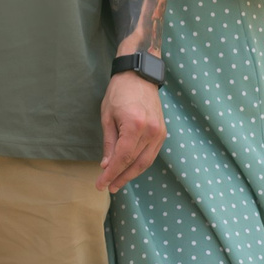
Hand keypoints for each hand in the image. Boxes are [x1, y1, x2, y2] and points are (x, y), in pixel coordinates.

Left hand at [97, 70, 166, 192]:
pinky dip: (140, 164)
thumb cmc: (118, 93)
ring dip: (131, 174)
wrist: (139, 76)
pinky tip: (129, 170)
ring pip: (145, 162)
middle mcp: (151, 131)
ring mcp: (160, 133)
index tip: (100, 184)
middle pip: (135, 163)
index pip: (122, 158)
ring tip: (117, 183)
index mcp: (134, 125)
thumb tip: (106, 166)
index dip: (112, 173)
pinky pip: (151, 154)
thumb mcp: (107, 116)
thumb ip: (109, 143)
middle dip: (121, 177)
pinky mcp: (163, 133)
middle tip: (108, 187)